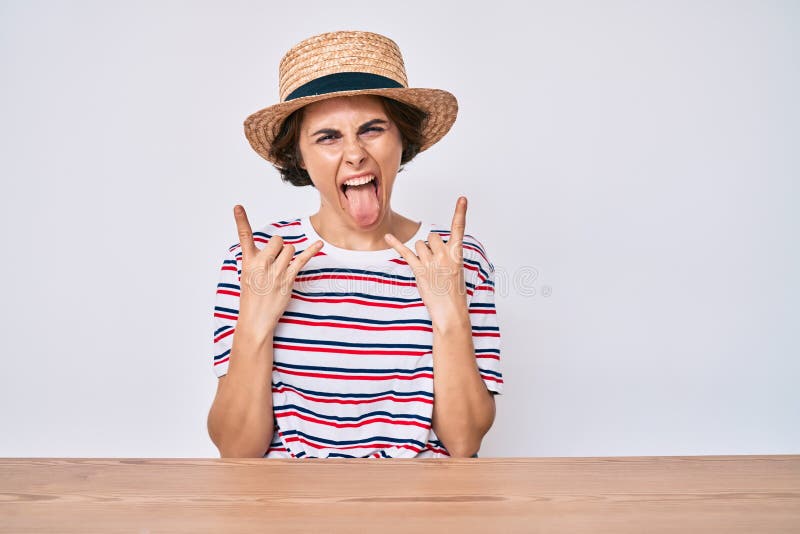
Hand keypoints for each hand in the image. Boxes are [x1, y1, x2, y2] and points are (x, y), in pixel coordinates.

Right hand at [233, 205, 322, 342]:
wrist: (255, 320)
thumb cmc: (252, 297)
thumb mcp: (247, 276)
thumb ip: (257, 259)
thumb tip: (274, 247)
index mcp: (248, 262)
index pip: (244, 237)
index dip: (241, 221)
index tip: (238, 206)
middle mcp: (261, 264)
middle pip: (277, 240)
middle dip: (279, 247)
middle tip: (275, 262)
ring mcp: (275, 272)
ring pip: (289, 249)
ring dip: (288, 255)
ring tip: (281, 270)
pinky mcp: (288, 279)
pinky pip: (302, 260)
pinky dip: (312, 251)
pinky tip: (320, 245)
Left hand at [384, 196, 469, 327]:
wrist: (450, 311)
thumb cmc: (454, 292)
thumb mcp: (456, 270)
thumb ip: (447, 255)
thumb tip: (431, 245)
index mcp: (457, 254)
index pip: (459, 229)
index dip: (461, 212)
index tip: (462, 198)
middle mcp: (445, 254)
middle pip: (431, 237)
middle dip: (429, 246)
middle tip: (434, 264)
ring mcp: (432, 262)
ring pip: (419, 244)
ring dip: (420, 254)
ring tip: (427, 270)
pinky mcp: (419, 270)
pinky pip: (405, 252)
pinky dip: (395, 244)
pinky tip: (387, 237)